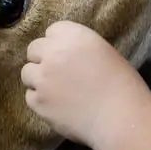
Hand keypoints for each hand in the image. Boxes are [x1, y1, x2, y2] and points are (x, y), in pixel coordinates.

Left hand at [21, 21, 150, 148]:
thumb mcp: (104, 54)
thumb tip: (66, 57)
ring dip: (38, 79)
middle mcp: (54, 52)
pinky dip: (41, 101)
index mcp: (74, 36)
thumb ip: (79, 50)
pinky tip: (58, 107)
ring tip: (56, 92)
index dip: (59, 44)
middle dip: (43, 59)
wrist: (120, 118)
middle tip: (58, 74)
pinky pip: (30, 96)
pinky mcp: (38, 101)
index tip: (68, 56)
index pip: (52, 31)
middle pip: (34, 49)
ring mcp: (42, 77)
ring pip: (27, 73)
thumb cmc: (123, 86)